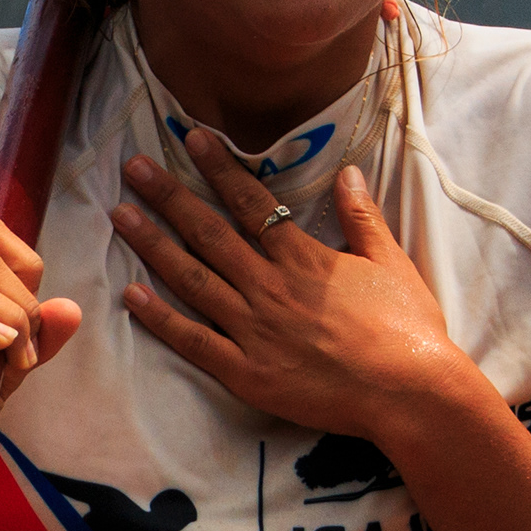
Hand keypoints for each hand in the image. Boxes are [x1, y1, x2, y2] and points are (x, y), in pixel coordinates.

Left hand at [114, 134, 475, 439]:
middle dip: (168, 196)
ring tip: (120, 214)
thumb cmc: (408, 329)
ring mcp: (254, 330)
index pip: (252, 202)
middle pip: (209, 233)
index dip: (218, 167)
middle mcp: (271, 288)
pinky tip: (131, 295)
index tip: (189, 138)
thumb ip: (362, 217)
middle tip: (133, 167)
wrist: (409, 392)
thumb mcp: (391, 262)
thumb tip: (347, 172)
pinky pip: (194, 342)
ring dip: (153, 245)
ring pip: (193, 279)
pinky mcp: (247, 373)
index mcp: (304, 259)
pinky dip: (160, 319)